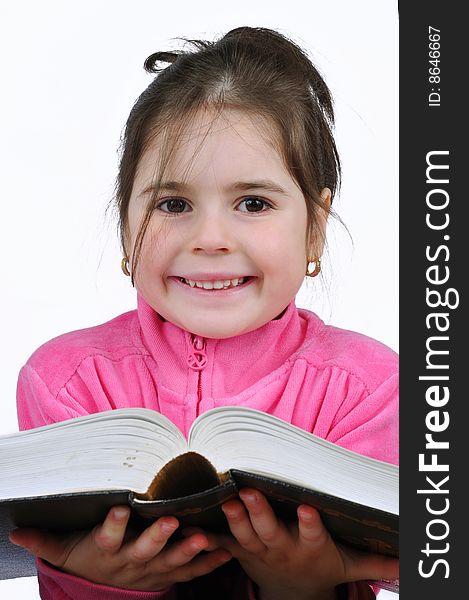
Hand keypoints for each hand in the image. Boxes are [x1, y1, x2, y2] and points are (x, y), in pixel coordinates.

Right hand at [9, 505, 231, 590]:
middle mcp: (130, 562)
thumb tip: (16, 531)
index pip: (106, 538)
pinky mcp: (169, 574)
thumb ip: (44, 540)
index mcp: (106, 551)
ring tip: (204, 537)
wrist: (106, 588)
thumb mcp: (64, 551)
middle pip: (144, 550)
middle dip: (158, 538)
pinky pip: (191, 572)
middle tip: (171, 521)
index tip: (118, 508)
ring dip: (188, 551)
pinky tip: (225, 549)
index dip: (111, 525)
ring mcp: (152, 570)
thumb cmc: (86, 558)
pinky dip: (208, 562)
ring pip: (171, 562)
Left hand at [201, 489, 398, 599]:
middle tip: (250, 494)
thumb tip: (409, 563)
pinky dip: (206, 538)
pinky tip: (191, 527)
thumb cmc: (323, 567)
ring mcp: (258, 551)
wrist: (294, 592)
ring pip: (244, 533)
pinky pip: (222, 545)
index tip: (309, 508)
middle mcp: (282, 548)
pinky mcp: (240, 552)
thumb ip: (375, 562)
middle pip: (270, 530)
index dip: (310, 523)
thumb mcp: (349, 566)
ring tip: (223, 499)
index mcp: (310, 547)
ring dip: (233, 518)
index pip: (312, 534)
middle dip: (260, 513)